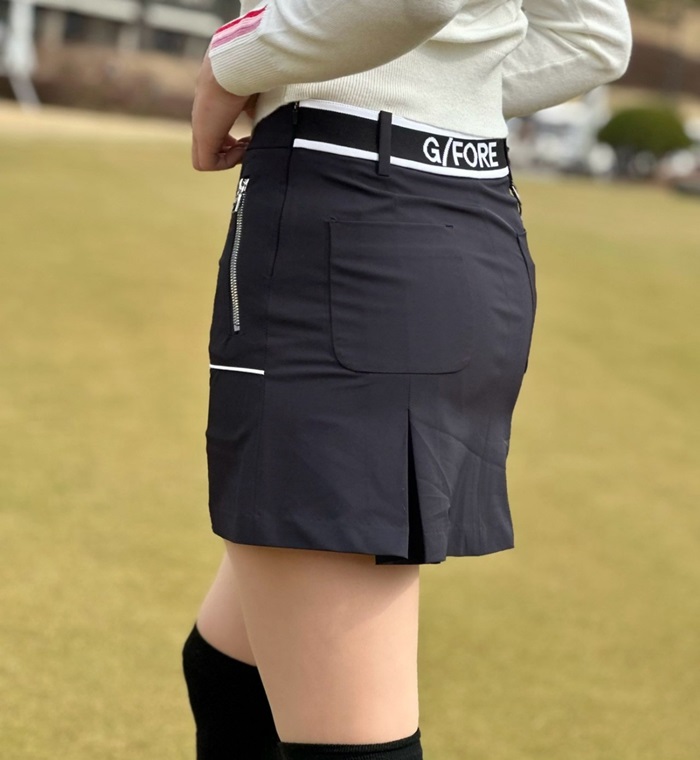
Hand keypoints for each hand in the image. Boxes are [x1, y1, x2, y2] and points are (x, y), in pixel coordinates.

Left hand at [191, 55, 258, 170]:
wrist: (238, 64)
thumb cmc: (250, 74)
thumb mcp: (254, 97)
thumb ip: (255, 112)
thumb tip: (267, 124)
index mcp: (212, 108)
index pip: (215, 135)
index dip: (232, 144)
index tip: (250, 137)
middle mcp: (202, 119)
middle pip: (206, 150)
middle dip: (229, 154)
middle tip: (247, 144)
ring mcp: (200, 128)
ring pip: (204, 159)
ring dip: (228, 159)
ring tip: (246, 145)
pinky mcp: (203, 136)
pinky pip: (207, 164)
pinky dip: (227, 162)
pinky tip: (242, 146)